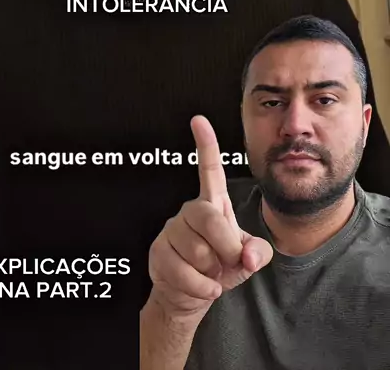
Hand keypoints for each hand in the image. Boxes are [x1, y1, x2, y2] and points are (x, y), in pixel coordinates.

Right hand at [148, 115, 272, 318]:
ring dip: (212, 271)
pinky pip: (186, 272)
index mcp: (213, 204)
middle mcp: (190, 210)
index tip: (199, 120)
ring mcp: (172, 229)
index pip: (210, 169)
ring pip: (198, 250)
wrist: (192, 296)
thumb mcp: (248, 259)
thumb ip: (258, 252)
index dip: (206, 145)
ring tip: (209, 271)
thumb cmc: (221, 268)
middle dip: (226, 247)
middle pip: (209, 218)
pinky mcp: (158, 251)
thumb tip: (248, 255)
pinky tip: (204, 286)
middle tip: (229, 261)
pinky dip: (202, 287)